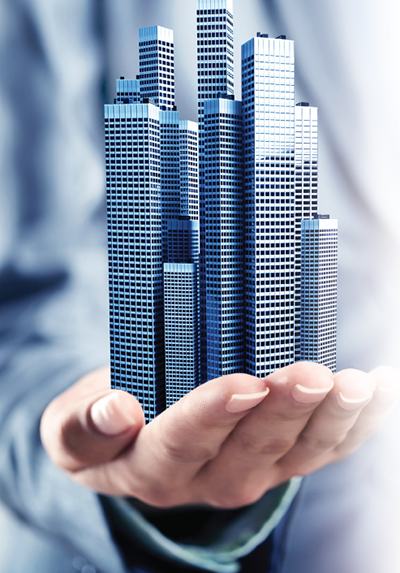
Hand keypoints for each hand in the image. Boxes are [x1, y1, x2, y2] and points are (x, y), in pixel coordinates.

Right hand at [40, 362, 398, 507]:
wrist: (138, 442)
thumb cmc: (107, 426)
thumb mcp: (70, 427)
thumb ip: (82, 426)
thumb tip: (115, 411)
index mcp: (153, 468)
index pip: (182, 443)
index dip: (213, 415)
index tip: (242, 383)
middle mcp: (210, 478)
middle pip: (252, 448)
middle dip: (284, 411)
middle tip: (310, 375)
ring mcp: (256, 471)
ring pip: (301, 452)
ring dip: (333, 419)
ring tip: (358, 386)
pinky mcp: (286, 458)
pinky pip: (329, 447)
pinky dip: (360, 422)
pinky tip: (382, 389)